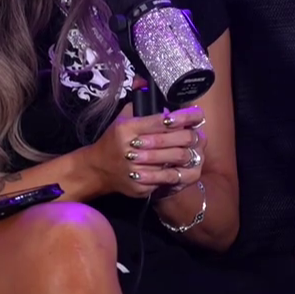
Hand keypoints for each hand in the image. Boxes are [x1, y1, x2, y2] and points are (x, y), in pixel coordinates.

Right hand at [88, 105, 206, 198]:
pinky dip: (179, 170)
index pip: (164, 121)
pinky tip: (184, 165)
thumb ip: (145, 111)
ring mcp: (136, 170)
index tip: (198, 115)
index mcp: (127, 129)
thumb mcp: (124, 119)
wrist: (96, 169)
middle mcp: (131, 149)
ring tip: (194, 148)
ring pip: (175, 161)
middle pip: (173, 141)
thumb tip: (169, 107)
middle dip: (190, 136)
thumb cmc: (113, 140)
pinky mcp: (140, 187)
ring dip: (189, 153)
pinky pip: (168, 178)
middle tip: (197, 133)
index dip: (185, 117)